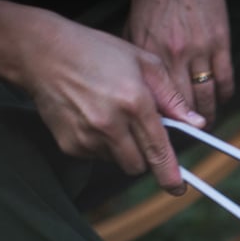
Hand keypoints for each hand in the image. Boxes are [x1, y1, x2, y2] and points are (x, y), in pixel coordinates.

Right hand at [20, 13, 206, 194]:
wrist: (41, 52)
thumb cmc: (97, 52)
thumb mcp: (143, 63)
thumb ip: (172, 97)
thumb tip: (198, 124)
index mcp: (134, 102)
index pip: (158, 150)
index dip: (170, 174)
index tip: (178, 188)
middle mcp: (110, 124)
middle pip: (139, 165)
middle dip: (145, 156)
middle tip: (138, 132)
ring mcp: (87, 137)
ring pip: (118, 162)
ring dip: (122, 149)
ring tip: (111, 116)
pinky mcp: (69, 145)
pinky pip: (96, 157)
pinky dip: (99, 145)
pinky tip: (91, 117)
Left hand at [125, 0, 233, 122]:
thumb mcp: (136, 22)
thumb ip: (139, 54)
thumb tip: (141, 84)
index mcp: (150, 51)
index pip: (156, 97)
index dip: (162, 119)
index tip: (163, 131)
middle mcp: (175, 54)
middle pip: (183, 104)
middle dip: (186, 125)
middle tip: (188, 134)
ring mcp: (200, 50)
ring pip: (207, 97)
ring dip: (208, 115)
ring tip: (205, 123)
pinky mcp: (221, 43)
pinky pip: (225, 80)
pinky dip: (224, 95)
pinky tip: (220, 99)